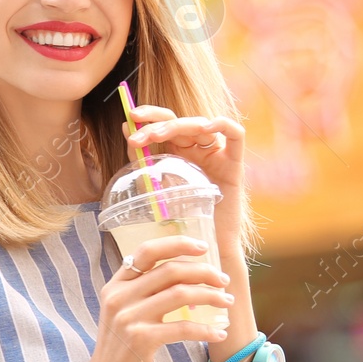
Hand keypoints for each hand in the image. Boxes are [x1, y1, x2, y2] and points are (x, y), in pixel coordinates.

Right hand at [87, 233, 232, 361]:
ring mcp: (128, 317)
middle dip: (204, 272)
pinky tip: (220, 333)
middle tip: (224, 282)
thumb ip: (142, 293)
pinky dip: (207, 329)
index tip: (203, 247)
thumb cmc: (122, 351)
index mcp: (115, 286)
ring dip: (211, 296)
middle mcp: (119, 297)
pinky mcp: (141, 339)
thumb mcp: (124, 315)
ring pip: (181, 294)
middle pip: (170, 270)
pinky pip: (183, 327)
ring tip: (227, 303)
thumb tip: (181, 274)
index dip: (177, 244)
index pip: (147, 252)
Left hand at [122, 104, 245, 251]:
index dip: (150, 116)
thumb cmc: (177, 218)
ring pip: (201, 125)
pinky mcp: (234, 165)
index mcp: (179, 151)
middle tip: (137, 134)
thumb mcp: (153, 183)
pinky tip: (206, 127)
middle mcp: (198, 149)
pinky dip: (222, 125)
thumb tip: (126, 126)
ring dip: (176, 126)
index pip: (166, 122)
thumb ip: (142, 157)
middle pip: (180, 122)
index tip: (130, 118)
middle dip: (156, 123)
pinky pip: (236, 135)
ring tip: (156, 136)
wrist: (202, 245)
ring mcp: (217, 154)